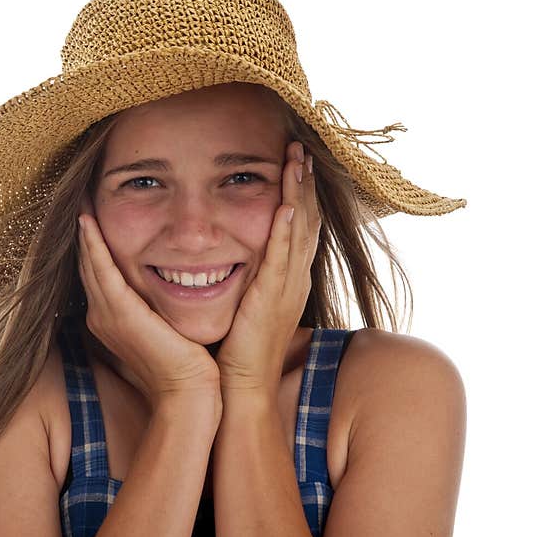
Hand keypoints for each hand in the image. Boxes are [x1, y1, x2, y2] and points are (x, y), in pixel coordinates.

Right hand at [76, 197, 220, 414]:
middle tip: (80, 196)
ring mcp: (106, 315)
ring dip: (83, 230)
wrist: (190, 394)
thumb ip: (161, 306)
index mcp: (112, 320)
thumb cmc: (187, 366)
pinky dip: (92, 244)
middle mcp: (102, 316)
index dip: (94, 244)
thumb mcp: (169, 328)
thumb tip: (174, 284)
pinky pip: (101, 270)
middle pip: (88, 264)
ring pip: (89, 263)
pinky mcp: (119, 313)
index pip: (99, 273)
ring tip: (80, 199)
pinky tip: (86, 221)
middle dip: (84, 232)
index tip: (93, 214)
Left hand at [215, 141, 320, 399]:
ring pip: (299, 231)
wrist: (240, 391)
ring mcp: (287, 290)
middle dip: (305, 181)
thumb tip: (229, 257)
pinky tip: (286, 204)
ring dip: (299, 192)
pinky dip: (285, 230)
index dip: (300, 191)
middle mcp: (295, 280)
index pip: (298, 226)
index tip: (293, 160)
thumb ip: (245, 278)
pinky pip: (281, 259)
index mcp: (288, 280)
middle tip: (301, 146)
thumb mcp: (246, 305)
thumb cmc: (237, 353)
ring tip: (298, 158)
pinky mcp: (271, 302)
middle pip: (307, 219)